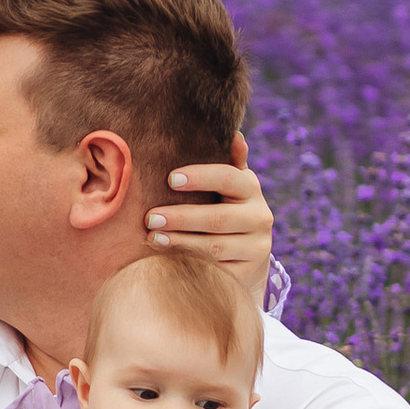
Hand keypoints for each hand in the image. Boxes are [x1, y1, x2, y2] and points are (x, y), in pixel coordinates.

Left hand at [144, 132, 274, 300]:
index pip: (228, 178)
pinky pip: (215, 271)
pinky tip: (166, 260)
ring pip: (214, 248)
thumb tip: (234, 134)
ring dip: (180, 243)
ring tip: (151, 238)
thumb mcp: (231, 184)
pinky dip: (189, 265)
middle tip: (149, 217)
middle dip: (181, 218)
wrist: (249, 253)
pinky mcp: (247, 274)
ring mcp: (256, 249)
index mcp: (252, 189)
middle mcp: (260, 218)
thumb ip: (230, 161)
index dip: (200, 177)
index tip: (169, 179)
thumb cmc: (228, 206)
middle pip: (218, 218)